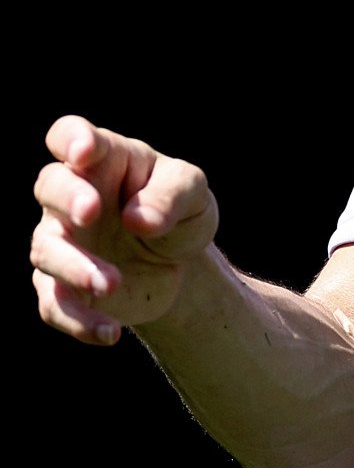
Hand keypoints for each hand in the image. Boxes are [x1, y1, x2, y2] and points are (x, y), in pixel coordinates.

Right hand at [31, 116, 218, 344]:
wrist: (180, 263)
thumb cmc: (179, 209)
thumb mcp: (192, 192)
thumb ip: (171, 195)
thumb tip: (137, 220)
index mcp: (105, 159)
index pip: (69, 135)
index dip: (70, 139)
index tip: (84, 152)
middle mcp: (74, 196)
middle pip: (49, 185)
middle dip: (67, 197)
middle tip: (91, 212)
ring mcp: (63, 241)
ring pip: (46, 249)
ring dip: (75, 267)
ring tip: (112, 284)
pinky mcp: (63, 285)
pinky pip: (54, 304)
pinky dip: (78, 320)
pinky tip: (110, 333)